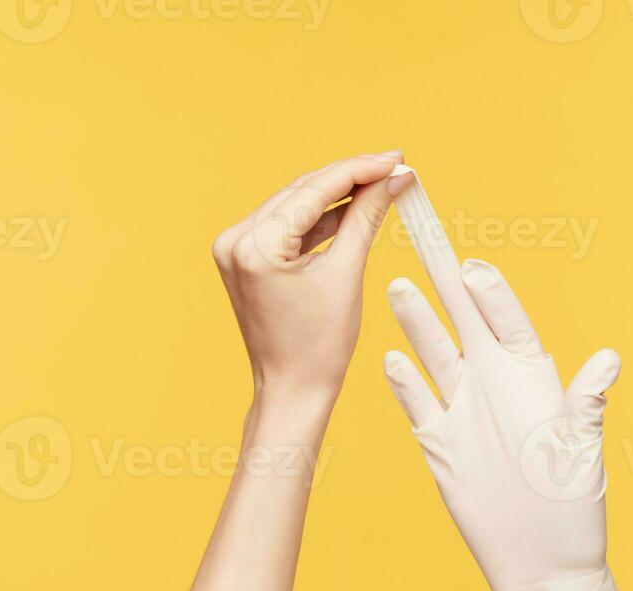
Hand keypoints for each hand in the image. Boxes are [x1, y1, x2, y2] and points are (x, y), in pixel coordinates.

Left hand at [211, 152, 413, 406]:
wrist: (292, 391)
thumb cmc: (318, 347)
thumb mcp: (347, 274)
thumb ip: (367, 217)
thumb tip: (394, 178)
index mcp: (255, 246)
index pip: (314, 190)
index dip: (360, 170)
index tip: (396, 158)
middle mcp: (236, 240)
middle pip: (302, 192)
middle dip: (351, 178)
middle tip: (395, 167)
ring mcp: (235, 249)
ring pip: (296, 205)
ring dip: (337, 195)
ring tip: (381, 185)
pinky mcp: (244, 258)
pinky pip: (287, 227)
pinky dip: (319, 219)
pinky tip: (353, 208)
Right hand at [383, 258, 632, 590]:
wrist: (541, 564)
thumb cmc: (572, 509)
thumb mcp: (581, 451)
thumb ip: (585, 403)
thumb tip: (608, 360)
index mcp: (534, 381)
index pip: (507, 323)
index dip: (491, 295)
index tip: (473, 267)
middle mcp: (497, 388)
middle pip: (465, 325)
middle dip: (445, 286)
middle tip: (424, 243)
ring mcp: (466, 414)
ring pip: (436, 356)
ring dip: (419, 323)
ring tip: (399, 285)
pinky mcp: (441, 444)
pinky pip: (419, 403)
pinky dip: (405, 381)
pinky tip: (392, 357)